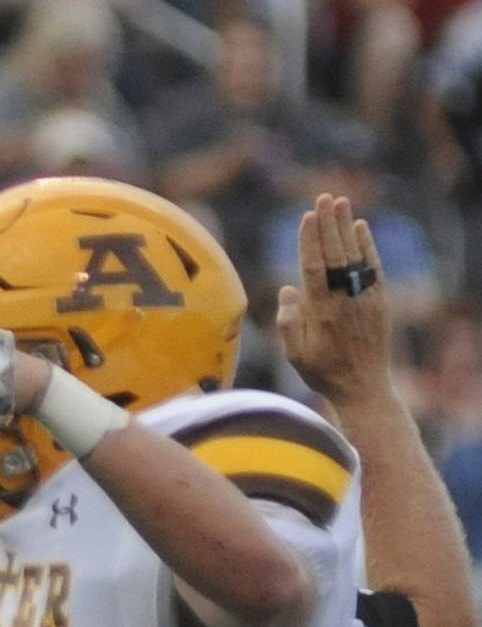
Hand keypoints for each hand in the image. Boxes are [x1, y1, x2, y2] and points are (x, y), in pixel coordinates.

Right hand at [277, 193, 393, 405]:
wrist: (363, 387)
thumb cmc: (323, 372)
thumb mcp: (295, 354)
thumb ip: (289, 321)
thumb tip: (288, 288)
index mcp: (320, 312)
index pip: (313, 267)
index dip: (310, 241)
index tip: (307, 217)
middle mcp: (343, 300)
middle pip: (335, 254)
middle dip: (329, 224)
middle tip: (325, 197)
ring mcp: (364, 299)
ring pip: (354, 255)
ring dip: (346, 227)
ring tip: (341, 202)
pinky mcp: (379, 301)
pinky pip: (373, 267)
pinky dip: (368, 246)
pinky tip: (361, 228)